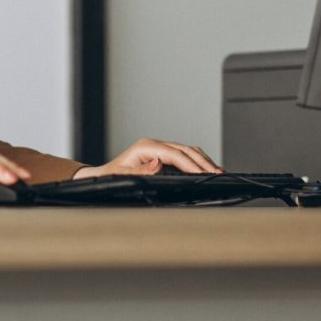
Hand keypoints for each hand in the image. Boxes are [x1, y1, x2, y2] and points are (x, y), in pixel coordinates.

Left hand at [72, 138, 220, 179]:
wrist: (102, 175)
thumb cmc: (111, 176)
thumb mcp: (122, 176)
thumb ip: (140, 170)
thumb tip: (158, 163)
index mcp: (145, 147)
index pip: (174, 154)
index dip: (191, 164)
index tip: (205, 174)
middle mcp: (153, 144)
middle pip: (184, 149)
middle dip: (202, 161)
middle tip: (219, 174)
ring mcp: (158, 147)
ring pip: (186, 149)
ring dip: (202, 160)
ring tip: (218, 171)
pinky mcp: (161, 154)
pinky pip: (183, 154)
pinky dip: (196, 160)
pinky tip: (206, 168)